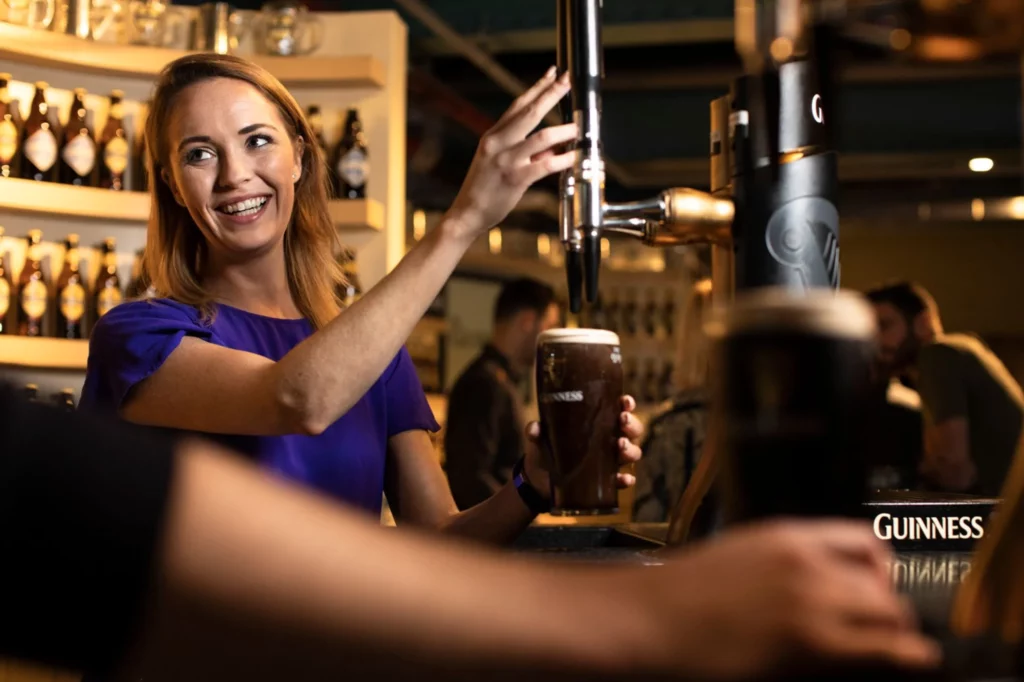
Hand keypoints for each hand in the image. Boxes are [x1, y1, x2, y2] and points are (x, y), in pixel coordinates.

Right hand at [445, 67, 576, 242]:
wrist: (467, 212)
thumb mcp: (499, 162)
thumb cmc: (484, 188)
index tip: (552, 73)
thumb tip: (553, 147)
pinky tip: (574, 156)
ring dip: (563, 130)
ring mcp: (507, 160)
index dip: (537, 87)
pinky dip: (563, 159)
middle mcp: (498, 142)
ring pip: (541, 137)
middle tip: (568, 80)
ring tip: (578, 126)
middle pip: (530, 111)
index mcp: (493, 135)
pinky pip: (545, 165)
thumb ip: (525, 151)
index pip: (518, 104)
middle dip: (551, 93)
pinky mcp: (515, 178)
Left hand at [523, 395, 644, 500]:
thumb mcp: (540, 437)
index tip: (625, 401)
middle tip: (622, 421)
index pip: (619, 409)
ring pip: (632, 453)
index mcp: (598, 423)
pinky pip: (622, 480)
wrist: (538, 479)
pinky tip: (624, 478)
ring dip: (631, 449)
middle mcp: (609, 440)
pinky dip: (626, 480)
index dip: (626, 404)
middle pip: (632, 430)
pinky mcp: (605, 482)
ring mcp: (609, 461)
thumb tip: (534, 428)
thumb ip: (535, 431)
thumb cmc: (545, 449)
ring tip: (621, 446)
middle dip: (632, 424)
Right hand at [617, 520, 940, 679]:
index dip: (881, 571)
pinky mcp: (812, 644)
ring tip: (889, 656)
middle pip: (882, 585)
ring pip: (890, 616)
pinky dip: (904, 659)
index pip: (864, 542)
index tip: (880, 590)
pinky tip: (912, 664)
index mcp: (787, 537)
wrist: (649, 619)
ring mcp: (812, 602)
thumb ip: (782, 564)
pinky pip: (883, 651)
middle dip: (890, 611)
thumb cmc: (677, 596)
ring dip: (894, 636)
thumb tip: (816, 585)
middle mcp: (807, 563)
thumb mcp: (737, 557)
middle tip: (884, 634)